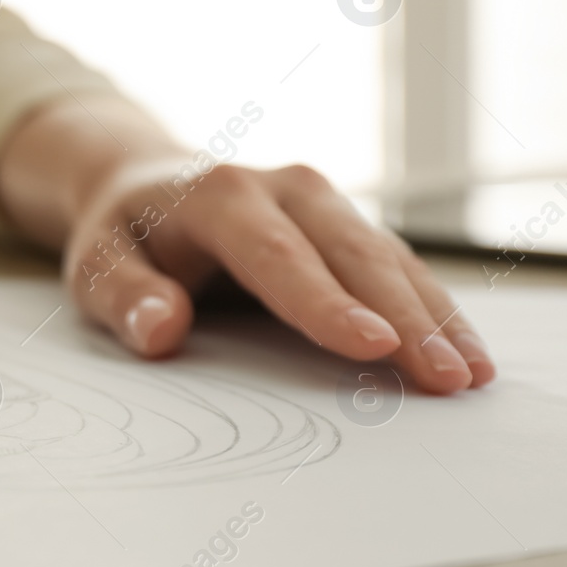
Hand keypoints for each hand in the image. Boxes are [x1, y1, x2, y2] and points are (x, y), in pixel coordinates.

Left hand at [0, 98, 492, 392]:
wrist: (145, 188)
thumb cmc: (124, 236)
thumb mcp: (95, 265)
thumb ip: (123, 297)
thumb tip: (160, 330)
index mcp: (221, 195)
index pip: (277, 255)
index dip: (325, 303)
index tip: (373, 345)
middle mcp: (284, 189)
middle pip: (352, 254)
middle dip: (405, 318)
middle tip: (445, 378)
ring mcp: (323, 204)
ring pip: (388, 259)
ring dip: (434, 316)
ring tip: (471, 374)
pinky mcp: (344, 228)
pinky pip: (395, 267)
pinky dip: (430, 308)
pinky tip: (461, 351)